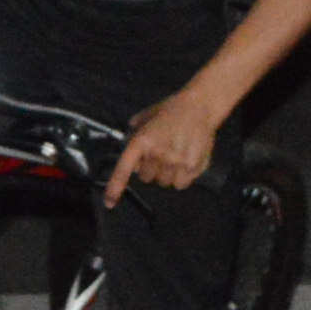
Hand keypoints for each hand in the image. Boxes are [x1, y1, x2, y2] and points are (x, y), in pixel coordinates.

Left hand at [106, 82, 224, 203]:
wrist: (200, 106)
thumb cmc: (172, 109)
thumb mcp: (147, 116)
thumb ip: (135, 131)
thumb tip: (128, 148)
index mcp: (143, 141)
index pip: (124, 169)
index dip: (115, 188)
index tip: (109, 203)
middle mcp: (157, 154)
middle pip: (146, 178)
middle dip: (150, 169)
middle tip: (159, 156)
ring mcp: (176, 162)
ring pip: (164, 183)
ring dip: (166, 174)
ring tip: (174, 158)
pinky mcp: (193, 167)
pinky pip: (180, 185)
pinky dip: (181, 178)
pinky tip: (184, 163)